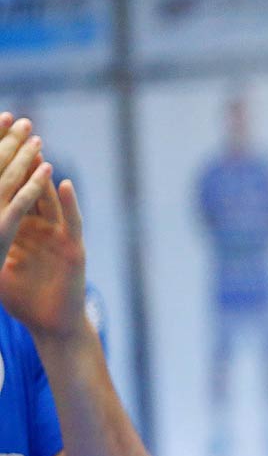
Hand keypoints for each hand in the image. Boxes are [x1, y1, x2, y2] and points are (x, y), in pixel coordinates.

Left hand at [0, 115, 88, 342]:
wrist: (52, 325)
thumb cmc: (23, 301)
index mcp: (18, 230)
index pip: (7, 193)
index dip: (0, 170)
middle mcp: (39, 228)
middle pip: (28, 188)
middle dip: (21, 161)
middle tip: (17, 130)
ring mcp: (57, 236)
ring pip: (48, 199)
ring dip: (42, 175)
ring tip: (37, 149)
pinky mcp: (73, 249)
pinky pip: (70, 221)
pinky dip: (67, 203)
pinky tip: (62, 184)